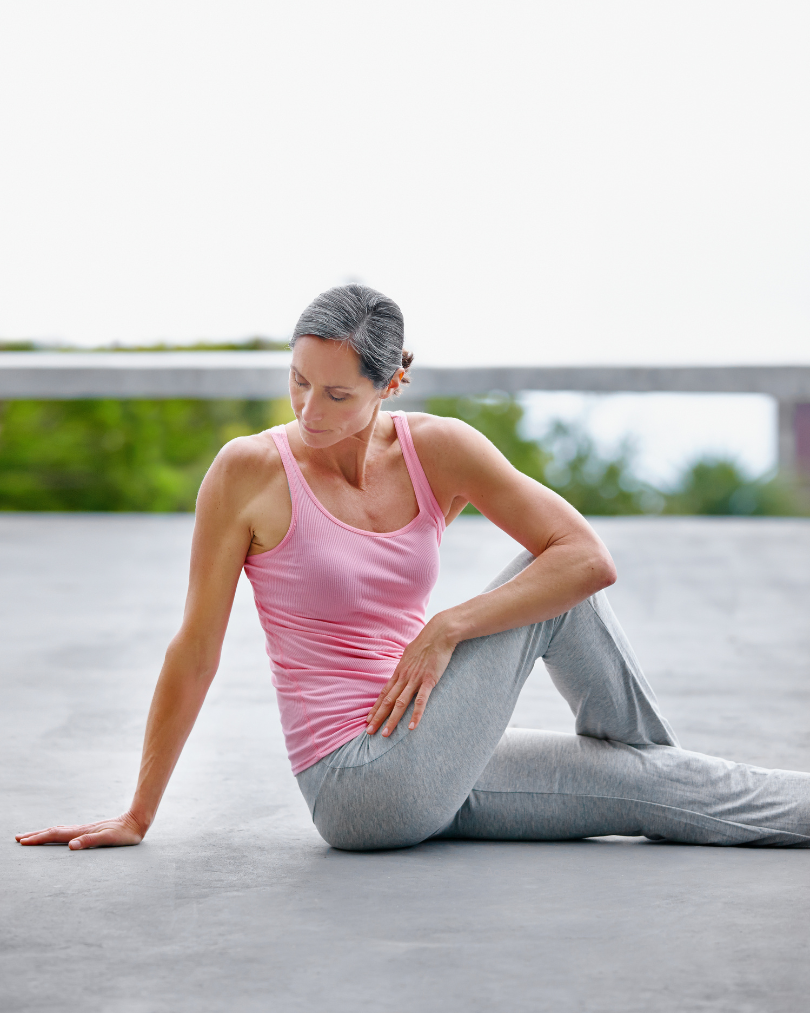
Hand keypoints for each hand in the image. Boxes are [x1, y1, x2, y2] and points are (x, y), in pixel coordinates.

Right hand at [15, 811, 144, 849]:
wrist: (137, 822)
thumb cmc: (125, 834)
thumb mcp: (109, 839)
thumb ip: (90, 841)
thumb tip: (71, 846)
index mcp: (82, 832)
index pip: (55, 835)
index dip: (38, 838)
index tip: (22, 842)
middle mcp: (80, 829)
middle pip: (53, 831)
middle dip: (35, 835)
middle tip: (17, 838)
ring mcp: (84, 829)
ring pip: (59, 831)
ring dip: (43, 833)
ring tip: (30, 836)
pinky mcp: (89, 831)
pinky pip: (67, 832)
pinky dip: (55, 833)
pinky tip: (55, 836)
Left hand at [366, 618, 457, 736]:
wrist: (439, 633)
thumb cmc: (426, 642)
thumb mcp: (410, 654)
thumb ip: (405, 665)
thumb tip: (402, 669)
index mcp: (399, 672)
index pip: (384, 693)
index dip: (376, 707)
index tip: (368, 719)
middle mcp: (404, 677)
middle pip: (388, 701)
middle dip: (378, 717)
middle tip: (369, 731)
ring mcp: (415, 679)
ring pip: (400, 703)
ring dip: (391, 720)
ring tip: (385, 734)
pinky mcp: (429, 680)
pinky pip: (421, 701)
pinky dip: (416, 714)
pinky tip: (411, 727)